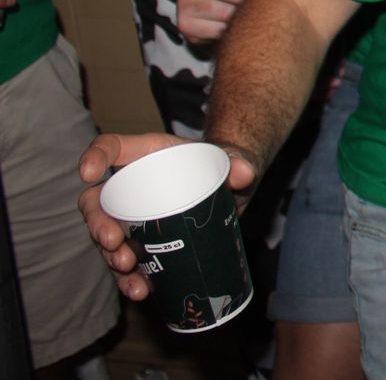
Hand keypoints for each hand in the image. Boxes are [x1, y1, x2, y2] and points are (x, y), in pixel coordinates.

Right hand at [79, 132, 259, 300]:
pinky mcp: (142, 243)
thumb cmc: (222, 164)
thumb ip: (238, 160)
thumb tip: (244, 172)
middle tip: (113, 241)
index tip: (88, 175)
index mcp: (145, 155)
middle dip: (98, 224)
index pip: (109, 148)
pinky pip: (127, 263)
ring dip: (111, 256)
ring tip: (128, 269)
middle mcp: (129, 186)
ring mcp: (131, 217)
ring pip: (107, 237)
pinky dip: (130, 278)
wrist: (231, 189)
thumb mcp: (232, 159)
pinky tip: (141, 289)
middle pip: (97, 202)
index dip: (93, 157)